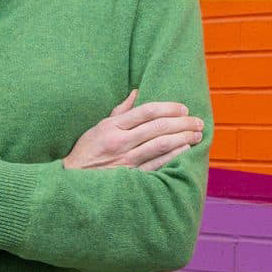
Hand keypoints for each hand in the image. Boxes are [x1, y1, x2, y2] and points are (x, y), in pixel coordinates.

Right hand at [63, 90, 203, 170]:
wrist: (73, 179)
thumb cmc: (87, 150)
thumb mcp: (99, 126)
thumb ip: (120, 111)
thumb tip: (136, 93)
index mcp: (113, 126)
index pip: (145, 111)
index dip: (167, 107)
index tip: (183, 108)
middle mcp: (121, 141)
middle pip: (157, 127)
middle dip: (181, 122)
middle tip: (197, 121)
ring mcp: (127, 160)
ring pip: (161, 145)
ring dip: (183, 138)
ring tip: (197, 134)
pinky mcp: (132, 177)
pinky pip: (157, 165)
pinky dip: (173, 156)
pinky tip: (186, 150)